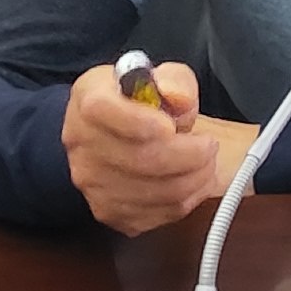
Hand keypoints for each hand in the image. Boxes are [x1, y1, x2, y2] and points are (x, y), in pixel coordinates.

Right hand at [61, 59, 224, 231]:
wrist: (128, 134)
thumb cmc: (145, 104)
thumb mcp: (163, 77)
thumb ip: (175, 81)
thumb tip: (178, 98)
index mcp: (88, 98)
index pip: (102, 111)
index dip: (142, 121)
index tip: (173, 125)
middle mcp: (81, 143)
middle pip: (138, 158)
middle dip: (188, 154)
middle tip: (209, 145)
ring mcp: (91, 182)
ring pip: (154, 190)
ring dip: (194, 178)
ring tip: (206, 162)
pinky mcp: (110, 212)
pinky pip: (158, 212)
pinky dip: (187, 198)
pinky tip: (193, 180)